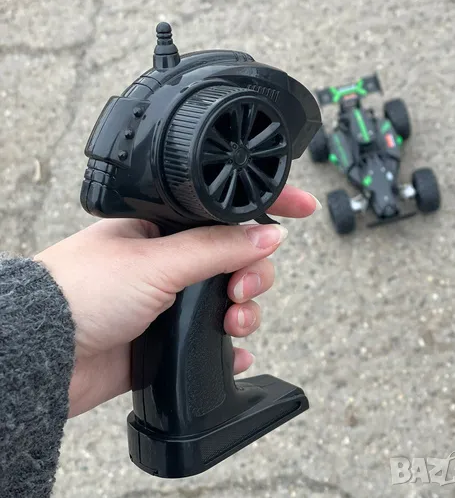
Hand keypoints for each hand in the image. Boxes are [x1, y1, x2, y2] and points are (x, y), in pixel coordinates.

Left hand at [34, 185, 319, 416]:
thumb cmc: (81, 291)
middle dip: (252, 275)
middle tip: (240, 290)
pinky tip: (233, 354)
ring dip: (244, 313)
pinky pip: (213, 341)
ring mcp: (172, 301)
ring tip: (232, 323)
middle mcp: (172, 262)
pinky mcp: (168, 338)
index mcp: (166, 229)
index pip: (225, 212)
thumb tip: (267, 233)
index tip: (302, 207)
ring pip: (229, 301)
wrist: (45, 354)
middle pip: (237, 260)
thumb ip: (218, 248)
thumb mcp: (158, 261)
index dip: (266, 206)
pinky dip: (229, 349)